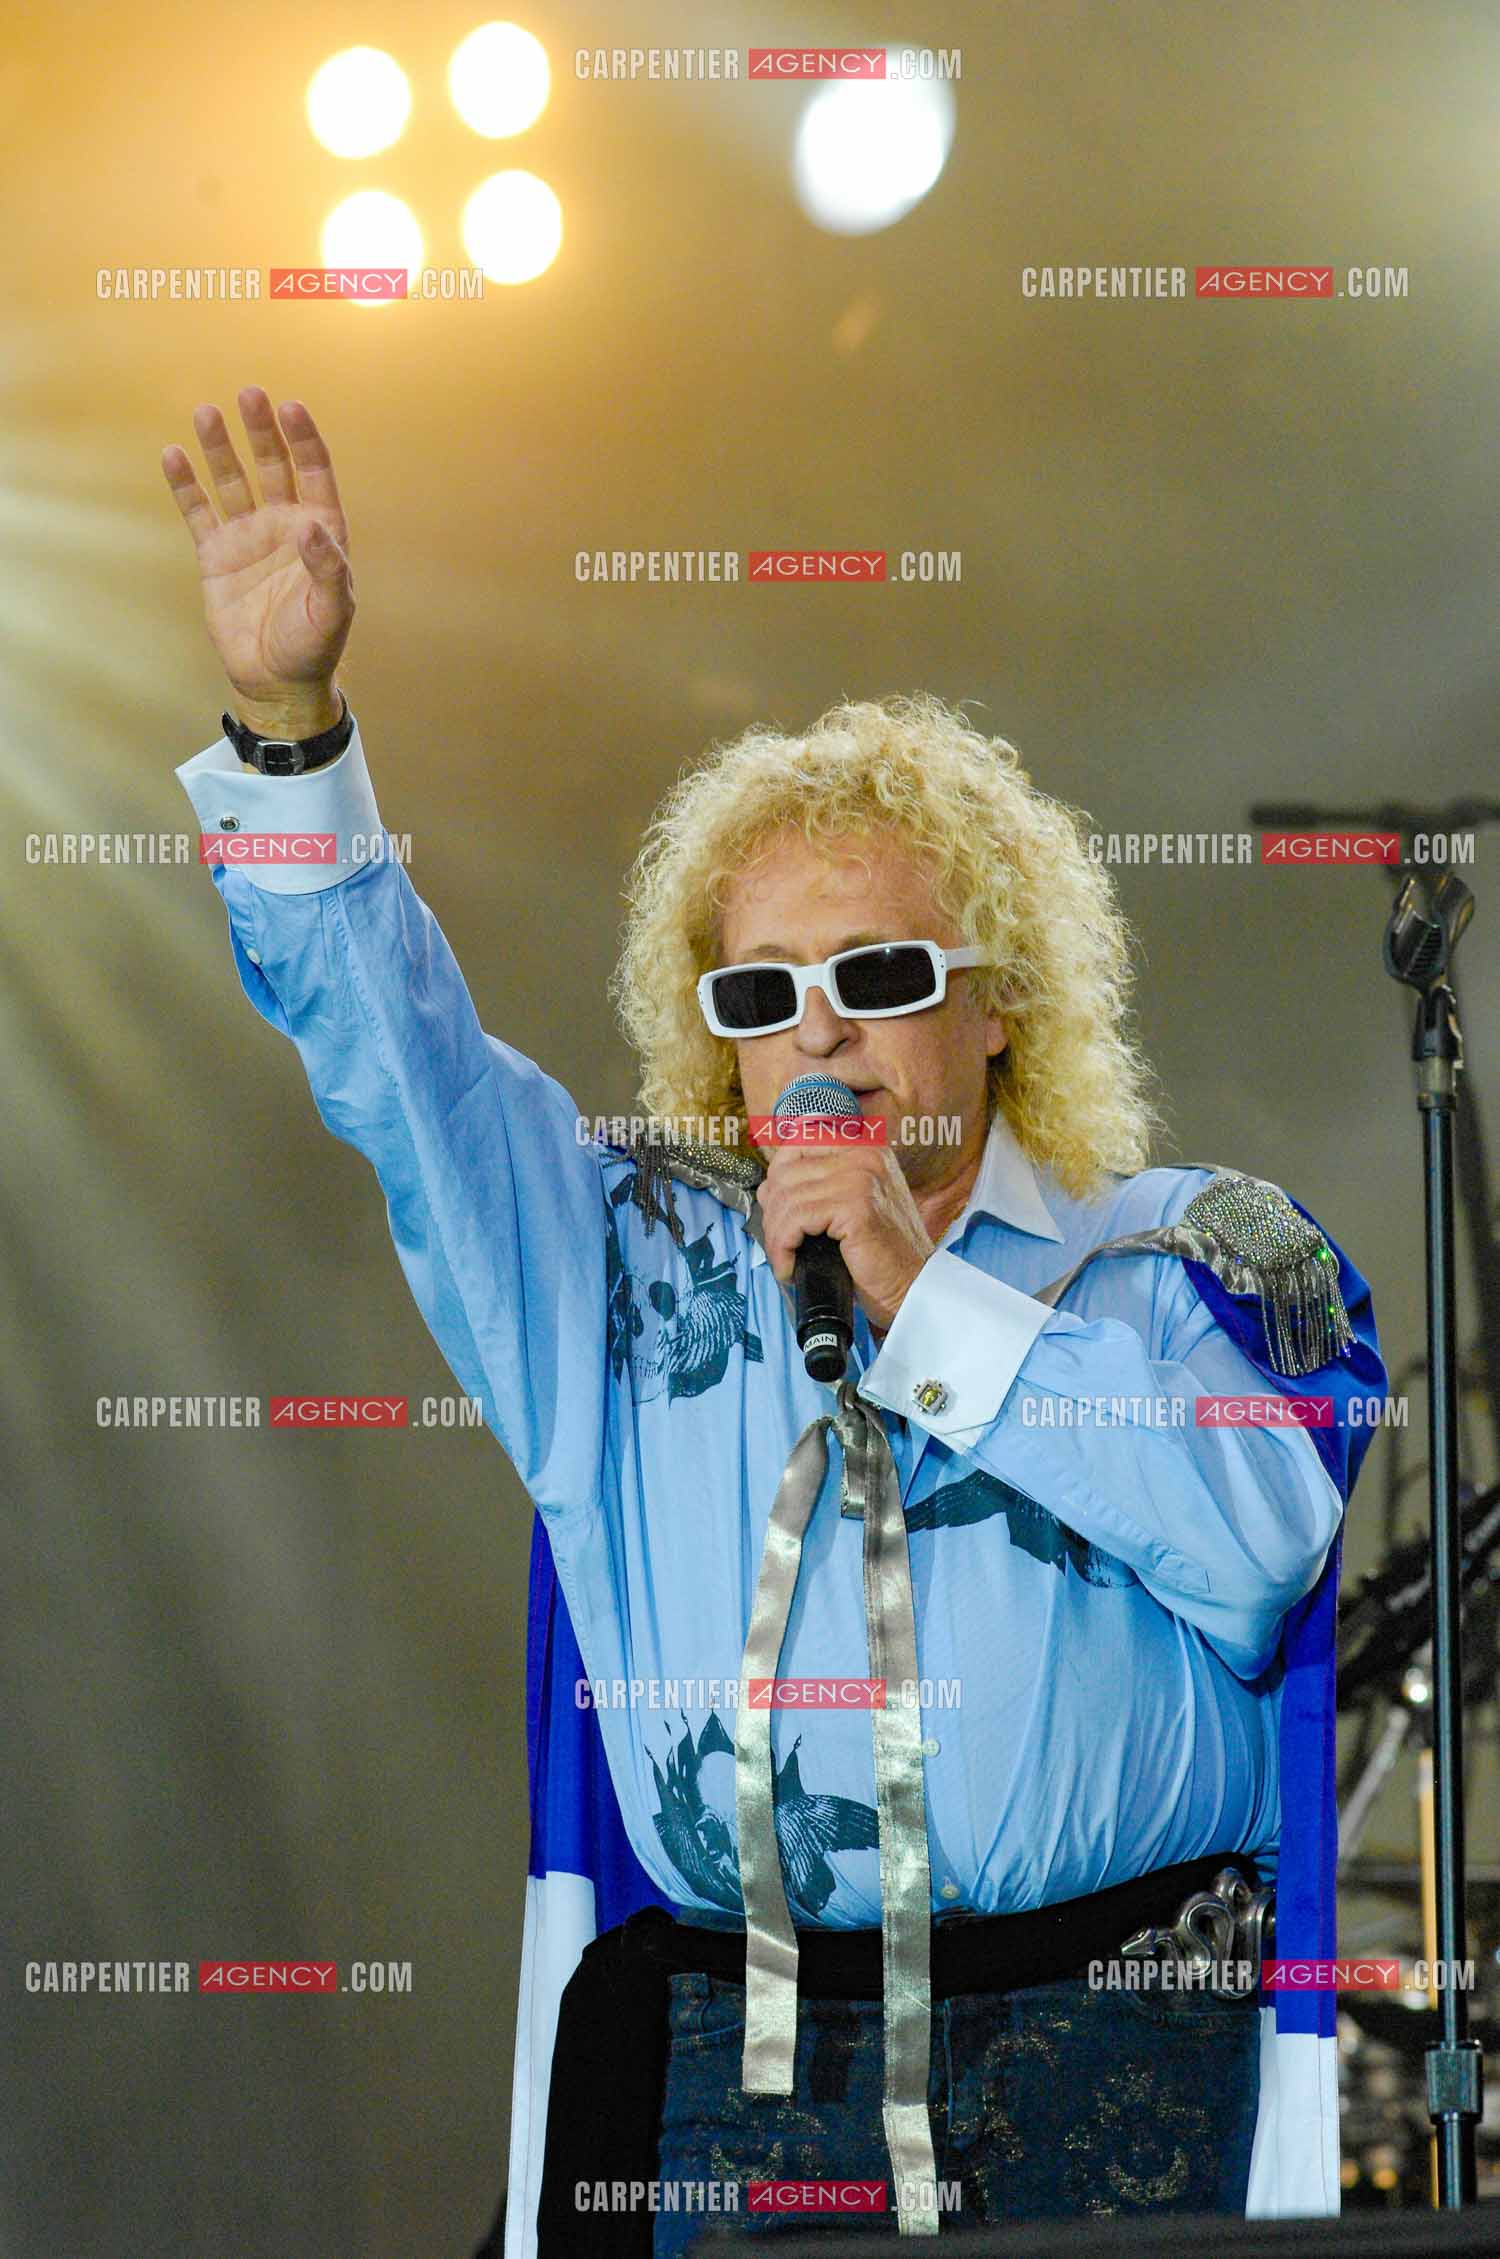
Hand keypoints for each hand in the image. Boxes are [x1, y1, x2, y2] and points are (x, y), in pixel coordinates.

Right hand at [161, 386, 353, 729]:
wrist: (275, 681)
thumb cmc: (312, 647)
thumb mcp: (331, 612)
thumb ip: (327, 569)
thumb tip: (313, 525)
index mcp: (320, 532)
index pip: (314, 474)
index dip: (304, 440)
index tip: (291, 408)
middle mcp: (284, 525)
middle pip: (272, 466)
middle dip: (262, 431)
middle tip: (249, 395)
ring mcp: (248, 537)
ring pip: (233, 480)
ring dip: (221, 448)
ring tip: (206, 412)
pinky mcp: (216, 555)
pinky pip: (198, 512)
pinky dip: (186, 485)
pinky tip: (173, 455)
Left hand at [755, 1143, 935, 1333]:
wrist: (913, 1286)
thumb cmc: (881, 1254)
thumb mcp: (850, 1207)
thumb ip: (816, 1188)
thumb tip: (767, 1189)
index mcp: (864, 1149)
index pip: (798, 1143)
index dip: (776, 1177)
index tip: (775, 1210)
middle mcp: (864, 1155)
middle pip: (787, 1172)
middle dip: (773, 1214)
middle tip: (779, 1244)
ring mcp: (861, 1178)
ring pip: (787, 1199)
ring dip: (776, 1236)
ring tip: (784, 1259)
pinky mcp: (855, 1206)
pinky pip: (796, 1220)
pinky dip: (784, 1247)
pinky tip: (790, 1266)